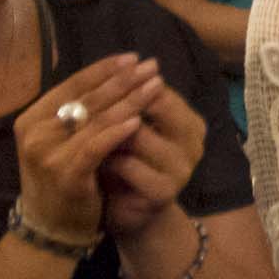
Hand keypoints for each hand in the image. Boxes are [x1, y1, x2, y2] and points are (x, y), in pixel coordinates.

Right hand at [12, 53, 161, 242]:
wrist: (51, 227)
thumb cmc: (62, 178)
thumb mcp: (62, 141)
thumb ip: (79, 114)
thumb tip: (115, 77)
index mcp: (32, 119)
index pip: (72, 86)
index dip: (104, 70)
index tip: (133, 58)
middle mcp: (35, 134)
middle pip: (87, 98)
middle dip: (123, 80)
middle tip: (151, 66)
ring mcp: (48, 155)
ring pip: (95, 119)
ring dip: (129, 100)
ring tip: (155, 86)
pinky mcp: (66, 175)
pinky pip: (96, 147)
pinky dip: (117, 132)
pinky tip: (138, 121)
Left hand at [96, 78, 208, 240]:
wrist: (128, 212)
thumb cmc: (125, 163)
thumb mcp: (130, 130)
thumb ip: (130, 105)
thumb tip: (115, 66)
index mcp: (189, 123)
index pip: (161, 89)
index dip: (131, 80)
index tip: (102, 73)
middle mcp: (194, 143)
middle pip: (158, 106)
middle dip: (123, 99)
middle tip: (91, 95)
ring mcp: (182, 169)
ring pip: (140, 135)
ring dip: (110, 131)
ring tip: (84, 125)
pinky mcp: (164, 192)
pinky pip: (131, 167)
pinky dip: (110, 161)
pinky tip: (95, 159)